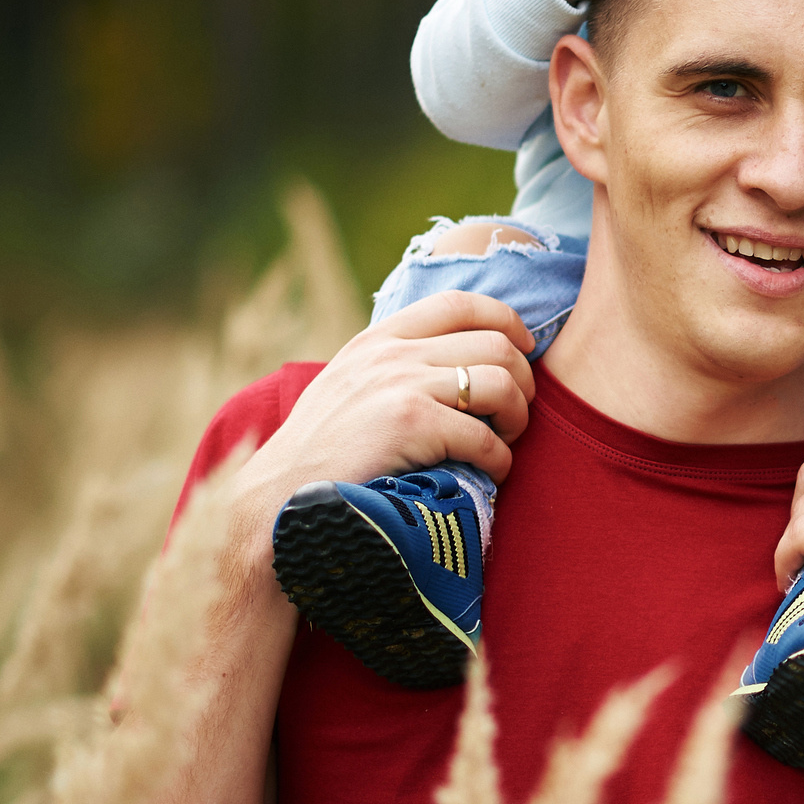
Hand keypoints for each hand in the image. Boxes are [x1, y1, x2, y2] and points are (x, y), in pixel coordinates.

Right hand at [236, 293, 536, 560]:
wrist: (280, 500)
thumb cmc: (320, 455)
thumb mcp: (348, 388)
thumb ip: (392, 368)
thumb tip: (452, 366)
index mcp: (377, 340)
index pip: (458, 303)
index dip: (505, 320)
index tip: (523, 350)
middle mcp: (390, 353)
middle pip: (495, 343)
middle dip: (522, 380)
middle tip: (514, 414)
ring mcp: (400, 384)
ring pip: (501, 382)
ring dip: (518, 417)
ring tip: (504, 442)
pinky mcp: (410, 424)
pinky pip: (485, 437)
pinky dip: (500, 460)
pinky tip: (489, 474)